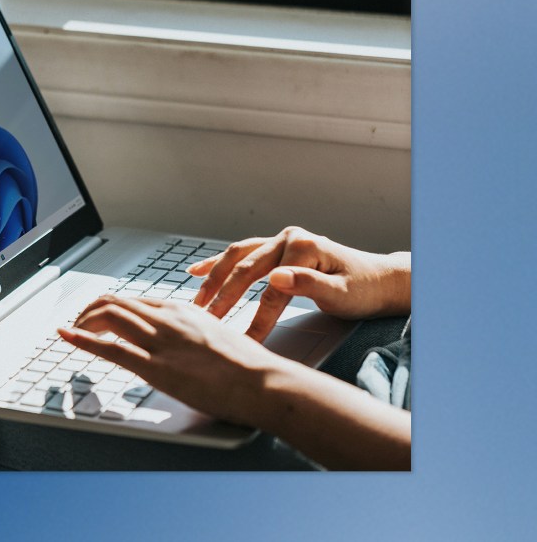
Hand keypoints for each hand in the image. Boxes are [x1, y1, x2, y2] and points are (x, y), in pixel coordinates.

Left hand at [58, 296, 277, 425]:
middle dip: (89, 311)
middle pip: (115, 302)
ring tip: (72, 331)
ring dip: (83, 322)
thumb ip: (193, 333)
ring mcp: (161, 341)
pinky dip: (83, 340)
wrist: (263, 381)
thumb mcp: (217, 335)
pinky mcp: (157, 367)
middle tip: (77, 323)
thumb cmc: (248, 366)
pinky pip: (111, 348)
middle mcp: (167, 319)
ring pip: (108, 316)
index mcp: (182, 310)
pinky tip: (68, 337)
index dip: (110, 307)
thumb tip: (183, 342)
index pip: (135, 300)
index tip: (97, 316)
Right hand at [189, 226, 410, 341]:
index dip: (256, 317)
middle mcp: (288, 238)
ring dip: (214, 279)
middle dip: (224, 297)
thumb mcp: (342, 293)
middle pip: (247, 269)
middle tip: (207, 321)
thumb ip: (308, 285)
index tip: (242, 340)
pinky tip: (197, 271)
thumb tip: (276, 277)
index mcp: (304, 247)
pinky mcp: (276, 248)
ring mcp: (280, 241)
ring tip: (197, 301)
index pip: (271, 288)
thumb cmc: (363, 289)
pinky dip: (218, 263)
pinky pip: (241, 253)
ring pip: (237, 258)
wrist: (380, 280)